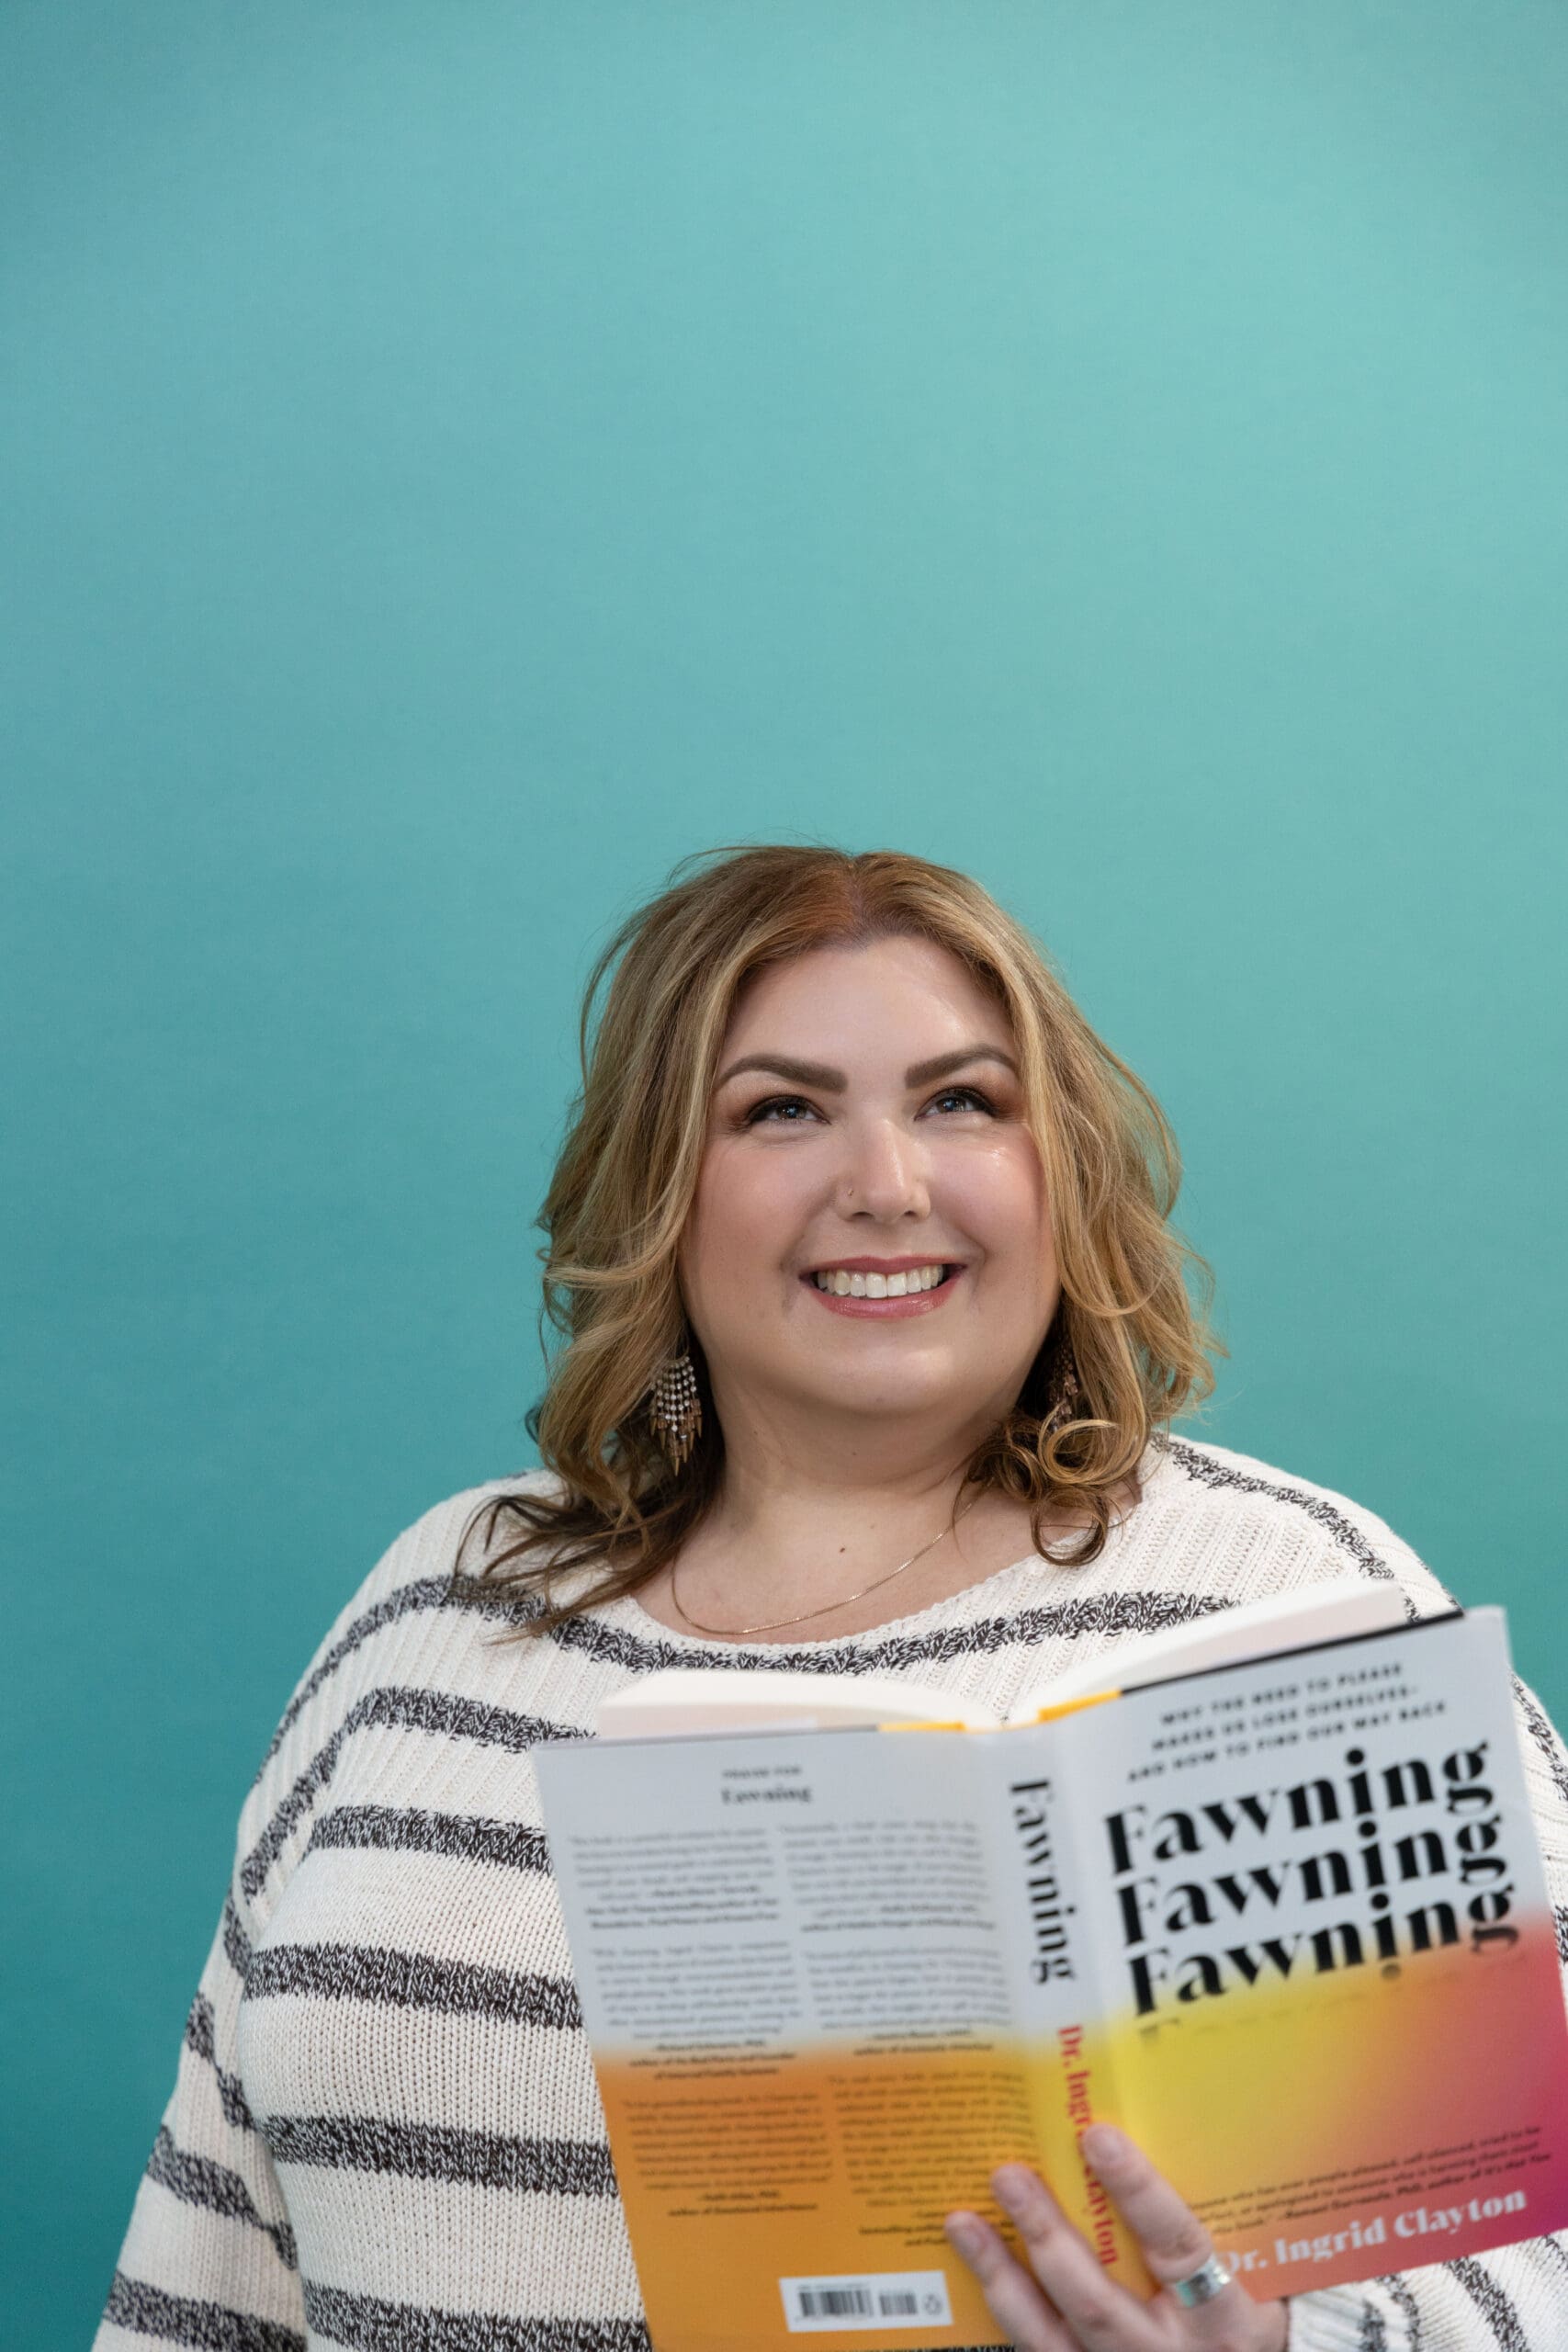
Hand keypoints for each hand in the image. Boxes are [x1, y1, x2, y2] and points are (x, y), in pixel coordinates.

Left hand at [944, 2126, 1288, 2351]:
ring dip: (1002, 2276)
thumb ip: (1212, 2215)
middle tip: (1008, 2174)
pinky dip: (1002, 2310)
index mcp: (1223, 2318)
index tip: (1097, 2135)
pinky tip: (973, 2270)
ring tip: (963, 2222)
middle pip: (1097, 2299)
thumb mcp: (1255, 2276)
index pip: (1179, 2247)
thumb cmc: (1248, 2316)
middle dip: (1046, 2234)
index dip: (1138, 2192)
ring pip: (1051, 2338)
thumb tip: (1142, 2123)